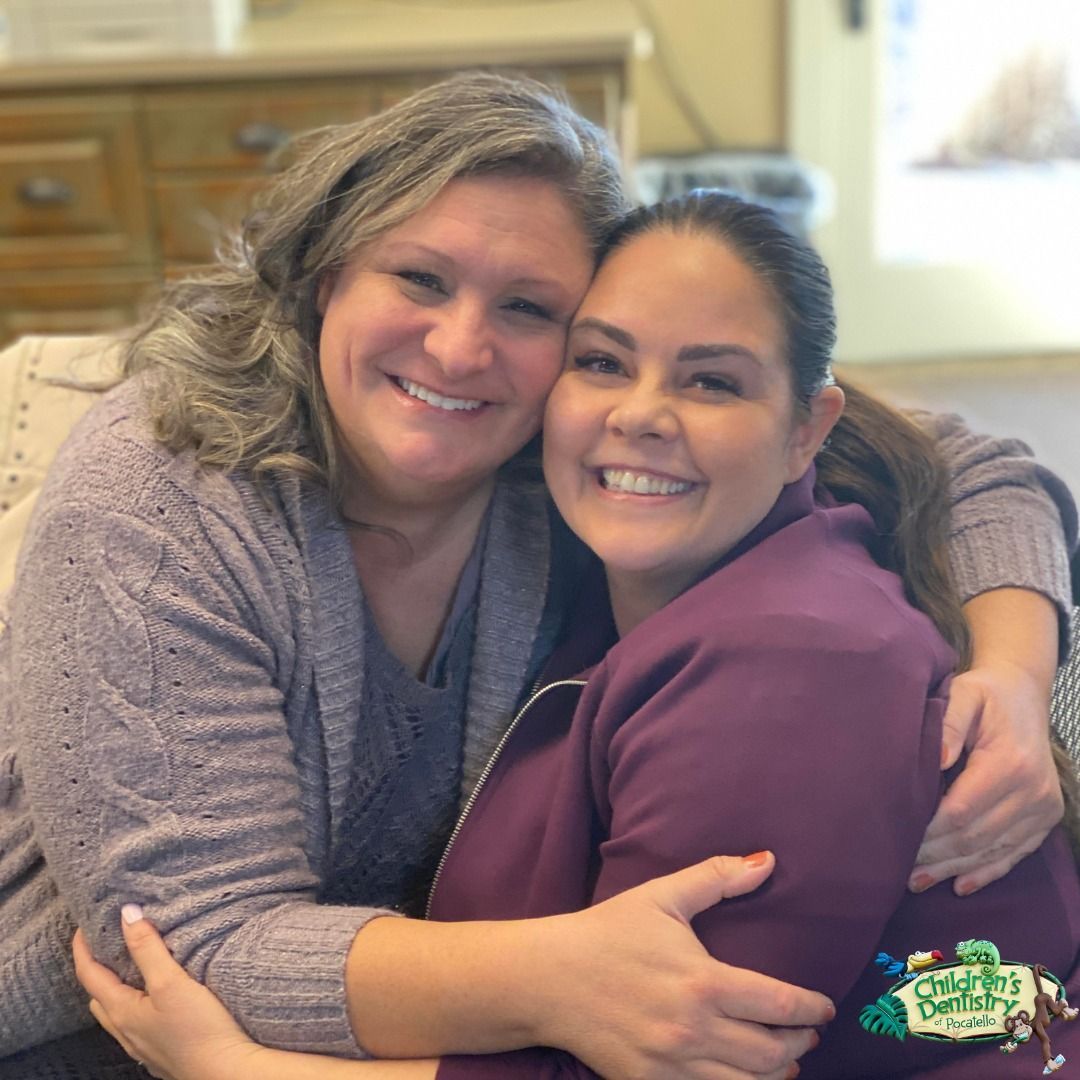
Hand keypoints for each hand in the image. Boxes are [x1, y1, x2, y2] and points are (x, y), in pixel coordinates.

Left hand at [73, 907, 262, 1079]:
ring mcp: (142, 1044)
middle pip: (99, 995)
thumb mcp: (171, 982)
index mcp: (121, 1011)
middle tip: (109, 941)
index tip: (85, 923)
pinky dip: (136, 1003)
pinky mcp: (160, 1050)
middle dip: (98, 968)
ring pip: (117, 1012)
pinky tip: (156, 998)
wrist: (224, 1072)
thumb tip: (127, 915)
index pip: (89, 974)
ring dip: (117, 987)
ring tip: (133, 965)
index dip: (83, 947)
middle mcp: (125, 1030)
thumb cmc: (197, 1029)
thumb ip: (148, 949)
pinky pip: (137, 1023)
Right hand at [535, 853, 831, 1079]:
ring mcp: (673, 1065)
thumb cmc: (607, 932)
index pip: (781, 1005)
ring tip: (785, 1059)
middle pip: (774, 1053)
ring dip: (778, 1074)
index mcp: (704, 981)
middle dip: (801, 1043)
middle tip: (808, 1031)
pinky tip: (744, 1079)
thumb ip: (717, 876)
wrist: (549, 978)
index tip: (825, 1007)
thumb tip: (767, 860)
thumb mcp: (661, 895)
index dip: (813, 1009)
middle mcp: (695, 1029)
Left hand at [912, 660, 1062, 895]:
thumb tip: (936, 756)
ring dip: (955, 869)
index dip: (929, 832)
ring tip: (919, 883)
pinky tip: (961, 885)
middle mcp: (1032, 791)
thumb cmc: (986, 695)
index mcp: (1009, 763)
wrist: (1025, 695)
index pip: (961, 811)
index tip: (898, 842)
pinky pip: (1016, 853)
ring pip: (993, 850)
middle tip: (901, 872)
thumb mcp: (964, 693)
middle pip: (975, 837)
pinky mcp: (1046, 816)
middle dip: (935, 857)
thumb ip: (949, 721)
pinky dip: (988, 871)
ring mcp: (1043, 807)